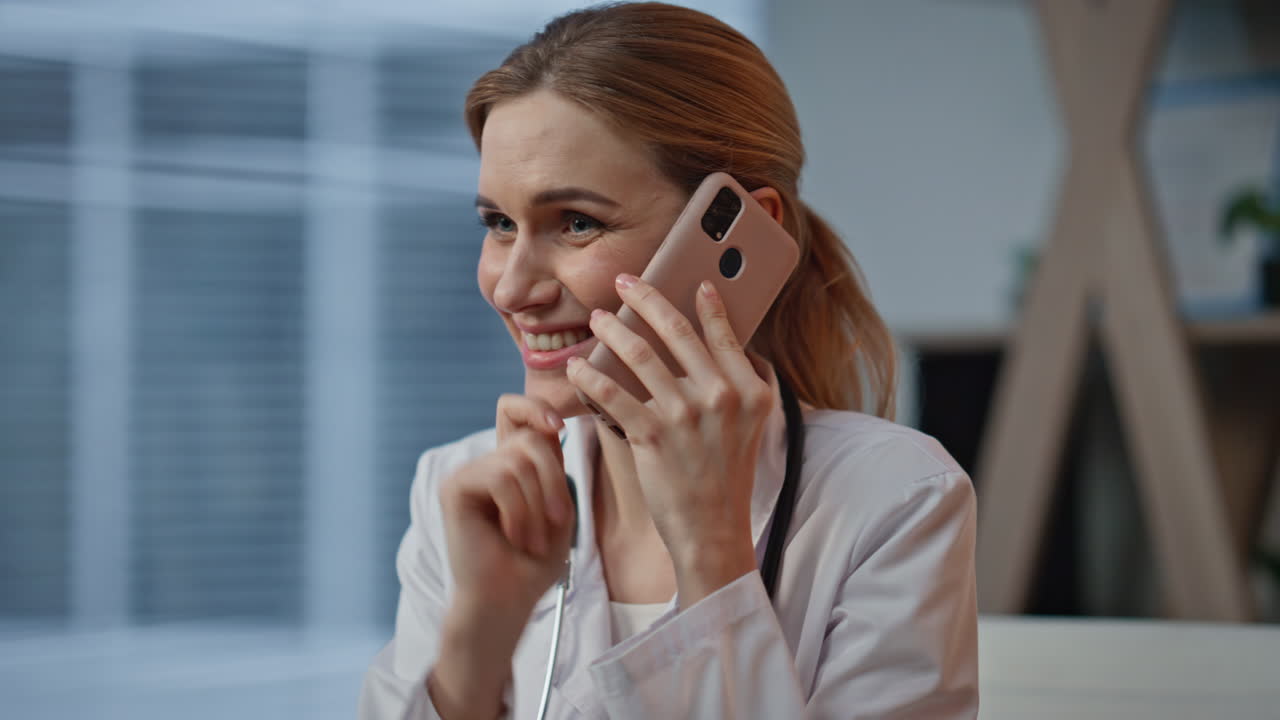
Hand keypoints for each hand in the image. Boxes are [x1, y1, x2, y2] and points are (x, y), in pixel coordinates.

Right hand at [431, 395, 575, 717]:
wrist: (505, 602)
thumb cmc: (534, 563)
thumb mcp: (558, 507)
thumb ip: (554, 466)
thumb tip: (550, 426)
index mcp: (511, 464)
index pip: (514, 411)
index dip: (535, 406)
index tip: (560, 426)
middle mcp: (487, 464)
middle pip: (530, 438)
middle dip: (554, 480)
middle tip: (556, 522)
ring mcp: (468, 474)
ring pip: (519, 460)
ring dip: (538, 505)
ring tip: (531, 540)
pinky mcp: (454, 488)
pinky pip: (501, 477)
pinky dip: (519, 510)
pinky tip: (514, 537)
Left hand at [567, 273, 773, 605]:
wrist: (714, 531)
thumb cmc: (725, 477)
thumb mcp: (748, 426)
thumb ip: (736, 384)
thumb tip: (721, 343)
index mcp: (749, 390)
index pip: (722, 333)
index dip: (704, 303)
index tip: (689, 279)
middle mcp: (720, 396)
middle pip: (676, 331)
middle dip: (646, 299)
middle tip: (625, 283)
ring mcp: (685, 416)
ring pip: (639, 356)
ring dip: (613, 331)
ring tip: (597, 319)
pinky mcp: (652, 436)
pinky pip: (612, 394)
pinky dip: (590, 377)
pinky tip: (577, 366)